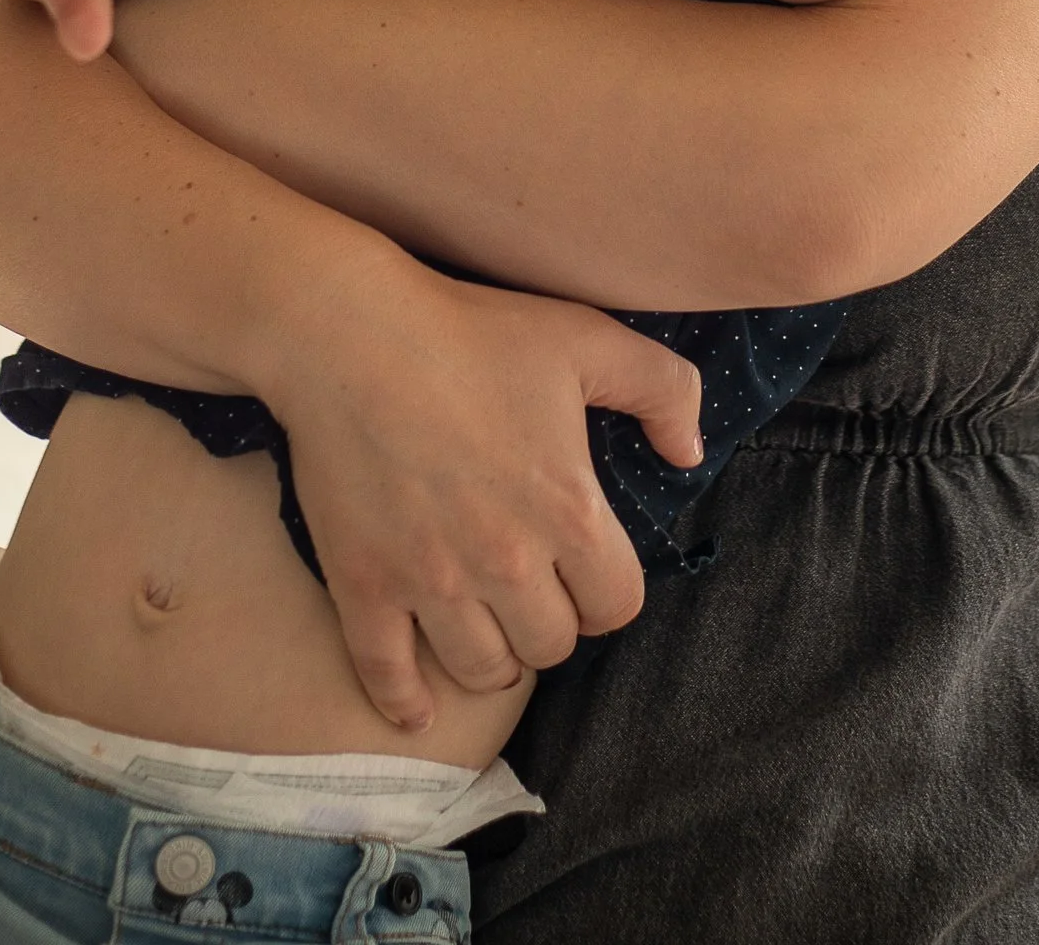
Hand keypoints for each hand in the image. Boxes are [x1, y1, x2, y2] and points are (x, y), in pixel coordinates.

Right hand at [258, 255, 703, 730]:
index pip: (616, 606)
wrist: (349, 334)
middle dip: (549, 622)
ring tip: (484, 624)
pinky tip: (419, 707)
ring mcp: (431, 581)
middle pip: (551, 646)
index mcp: (567, 511)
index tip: (582, 571)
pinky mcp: (365, 585)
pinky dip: (405, 701)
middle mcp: (507, 562)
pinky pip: (388, 673)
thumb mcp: (588, 337)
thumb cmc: (471, 331)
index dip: (605, 592)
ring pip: (483, 671)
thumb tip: (689, 453)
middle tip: (528, 589)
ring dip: (491, 656)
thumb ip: (663, 390)